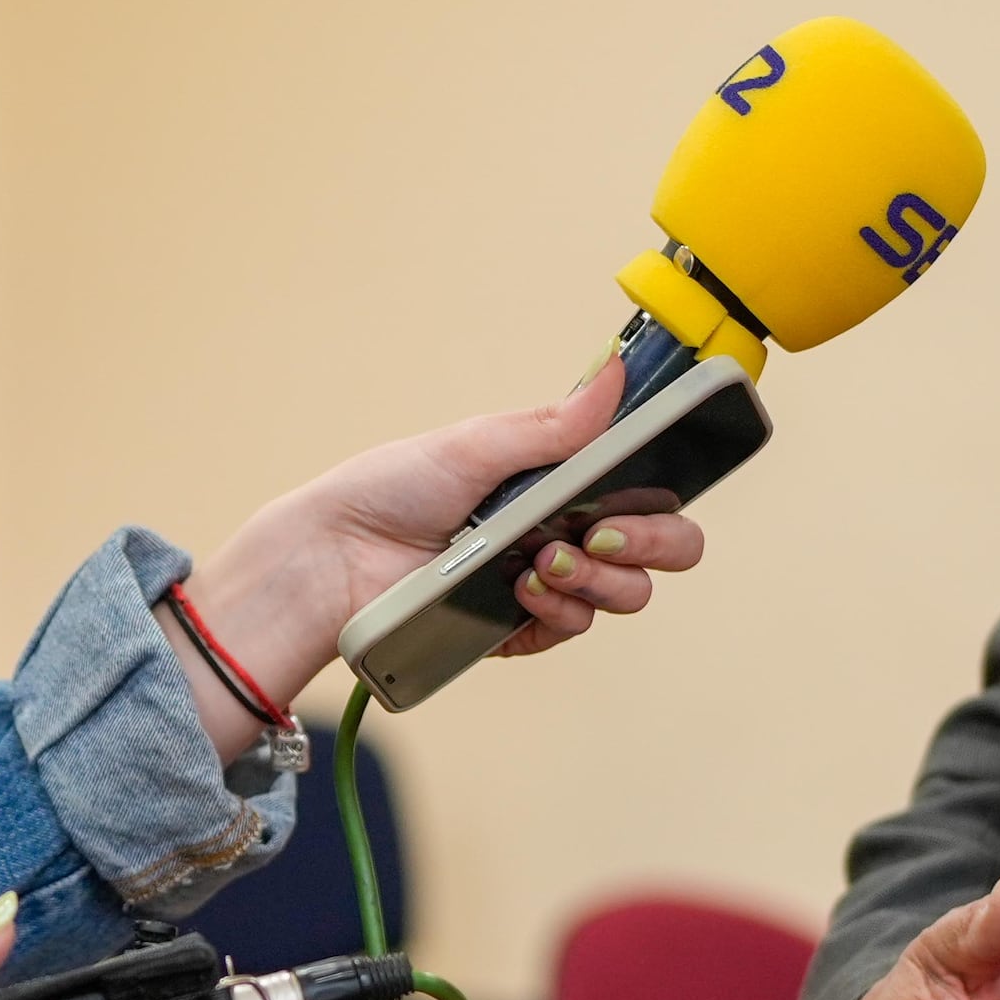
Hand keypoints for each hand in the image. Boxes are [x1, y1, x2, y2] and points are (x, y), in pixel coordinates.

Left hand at [160, 363, 712, 757]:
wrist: (334, 558)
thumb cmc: (390, 489)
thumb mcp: (475, 444)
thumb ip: (554, 424)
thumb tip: (614, 371)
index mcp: (560, 478)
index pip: (649, 489)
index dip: (665, 497)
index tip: (641, 492)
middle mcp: (565, 529)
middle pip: (659, 549)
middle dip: (651, 543)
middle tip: (601, 536)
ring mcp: (546, 581)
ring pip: (624, 594)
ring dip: (598, 579)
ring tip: (541, 564)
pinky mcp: (520, 627)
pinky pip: (572, 628)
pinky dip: (559, 611)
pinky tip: (521, 591)